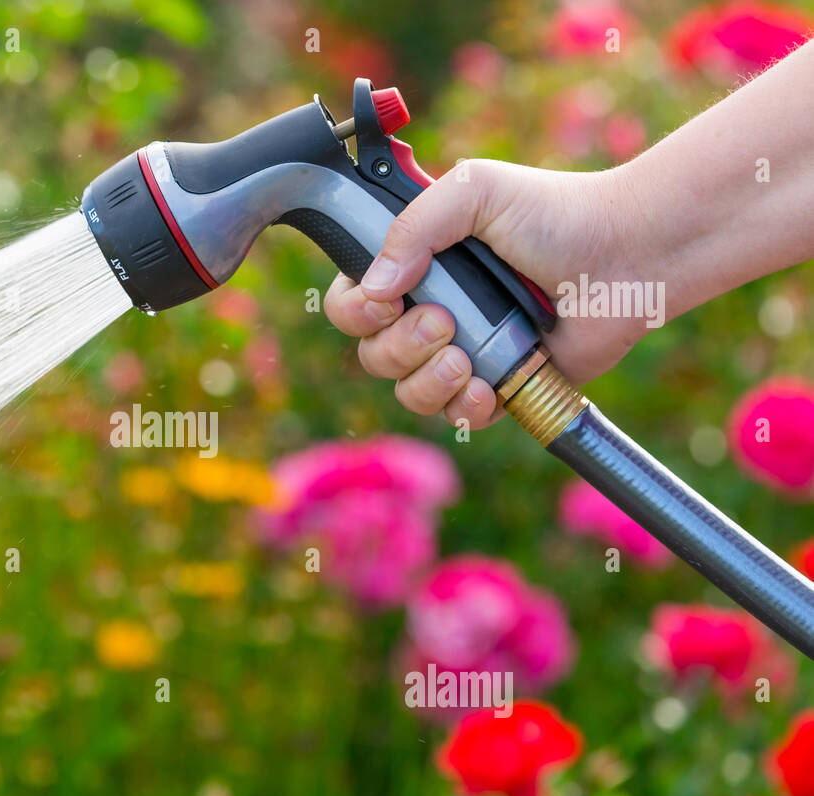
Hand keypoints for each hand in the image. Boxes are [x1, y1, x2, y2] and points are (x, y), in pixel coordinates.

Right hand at [323, 160, 649, 428]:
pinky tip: (488, 389)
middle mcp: (432, 310)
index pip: (352, 300)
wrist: (629, 256)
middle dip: (400, 346)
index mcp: (416, 264)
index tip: (385, 303)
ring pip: (408, 391)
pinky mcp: (498, 386)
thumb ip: (413, 226)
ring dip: (428, 381)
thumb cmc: (557, 214)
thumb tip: (374, 287)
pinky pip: (456, 417)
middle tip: (446, 322)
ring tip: (467, 359)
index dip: (355, 311)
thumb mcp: (475, 191)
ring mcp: (463, 352)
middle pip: (373, 353)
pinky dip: (464, 409)